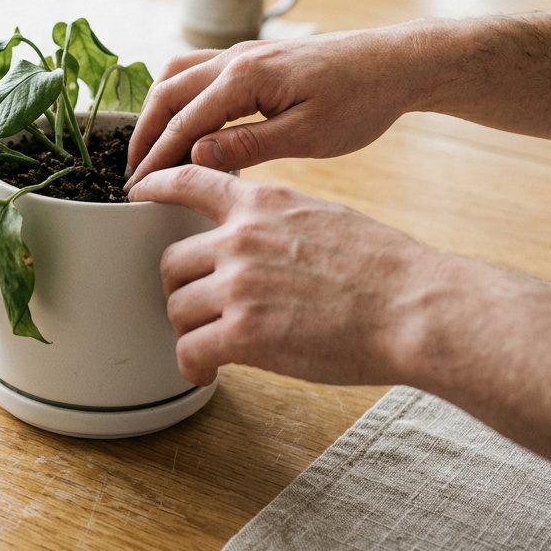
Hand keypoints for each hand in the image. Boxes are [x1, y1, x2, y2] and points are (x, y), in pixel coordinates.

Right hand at [125, 28, 422, 187]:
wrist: (395, 63)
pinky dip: (176, 96)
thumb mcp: (310, 135)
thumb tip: (196, 158)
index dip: (156, 158)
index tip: (137, 189)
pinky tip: (182, 120)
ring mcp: (242, 52)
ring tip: (147, 148)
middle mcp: (236, 57)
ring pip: (176, 75)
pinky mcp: (252, 56)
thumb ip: (249, 146)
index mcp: (246, 77)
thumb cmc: (361, 101)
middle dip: (143, 134)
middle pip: (166, 93)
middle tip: (131, 173)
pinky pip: (196, 70)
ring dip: (155, 110)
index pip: (184, 123)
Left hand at [129, 165, 436, 387]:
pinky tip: (205, 371)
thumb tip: (251, 232)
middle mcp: (239, 238)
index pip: (187, 180)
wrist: (414, 307)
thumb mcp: (320, 215)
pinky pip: (190, 349)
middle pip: (171, 262)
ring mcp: (238, 285)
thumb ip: (275, 219)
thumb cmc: (382, 267)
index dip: (153, 187)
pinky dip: (192, 364)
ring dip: (189, 328)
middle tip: (198, 308)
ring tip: (210, 344)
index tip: (136, 193)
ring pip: (177, 307)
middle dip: (179, 288)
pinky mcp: (244, 333)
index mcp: (259, 203)